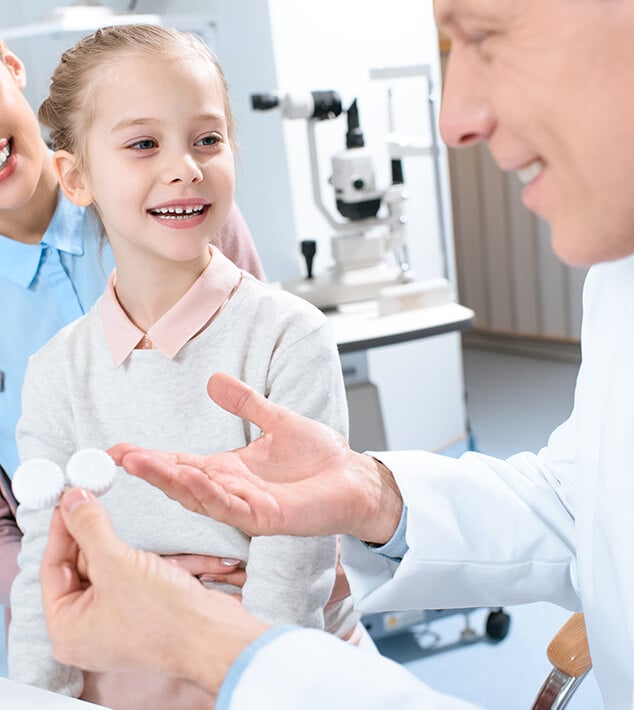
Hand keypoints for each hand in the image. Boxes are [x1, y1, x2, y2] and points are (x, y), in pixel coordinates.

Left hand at [41, 488, 268, 694]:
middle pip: (79, 567)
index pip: (53, 569)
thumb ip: (90, 528)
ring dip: (115, 542)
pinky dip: (136, 556)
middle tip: (91, 497)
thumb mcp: (117, 563)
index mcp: (68, 628)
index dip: (61, 529)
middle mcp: (89, 627)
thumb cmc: (162, 616)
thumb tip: (71, 501)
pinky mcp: (144, 608)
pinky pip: (130, 574)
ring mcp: (118, 618)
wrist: (213, 634)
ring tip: (113, 512)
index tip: (68, 499)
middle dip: (89, 533)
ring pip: (108, 567)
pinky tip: (143, 541)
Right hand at [109, 373, 402, 543]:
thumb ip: (246, 403)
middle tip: (118, 456)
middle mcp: (231, 490)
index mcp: (229, 470)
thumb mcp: (277, 420)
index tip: (117, 448)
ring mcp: (247, 507)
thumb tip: (214, 380)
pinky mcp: (267, 518)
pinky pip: (232, 507)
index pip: (181, 464)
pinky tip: (191, 477)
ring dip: (170, 481)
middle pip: (181, 482)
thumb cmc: (319, 457)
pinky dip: (209, 493)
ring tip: (141, 463)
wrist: (354, 478)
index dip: (151, 457)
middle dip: (150, 470)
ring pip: (199, 496)